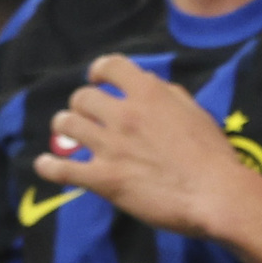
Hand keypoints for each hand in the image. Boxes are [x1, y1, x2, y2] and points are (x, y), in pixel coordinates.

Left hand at [36, 54, 253, 239]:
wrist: (217, 196)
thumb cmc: (214, 157)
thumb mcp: (196, 113)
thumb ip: (170, 95)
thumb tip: (149, 84)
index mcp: (148, 93)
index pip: (109, 66)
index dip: (98, 71)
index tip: (96, 80)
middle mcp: (124, 114)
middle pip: (83, 97)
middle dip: (81, 105)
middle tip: (86, 115)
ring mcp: (111, 147)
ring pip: (67, 125)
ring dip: (65, 127)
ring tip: (70, 135)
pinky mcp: (104, 179)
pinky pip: (63, 169)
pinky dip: (49, 166)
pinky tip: (44, 165)